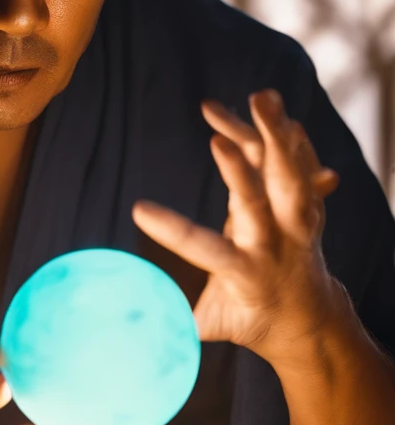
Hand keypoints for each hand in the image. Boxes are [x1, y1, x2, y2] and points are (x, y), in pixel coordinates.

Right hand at [131, 88, 343, 361]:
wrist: (306, 317)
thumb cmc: (249, 323)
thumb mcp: (211, 328)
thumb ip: (171, 320)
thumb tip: (119, 317)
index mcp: (249, 275)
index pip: (209, 250)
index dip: (173, 231)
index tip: (138, 210)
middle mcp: (278, 244)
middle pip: (272, 199)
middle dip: (248, 167)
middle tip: (220, 138)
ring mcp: (296, 222)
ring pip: (290, 171)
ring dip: (276, 132)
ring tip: (260, 96)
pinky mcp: (301, 203)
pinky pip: (294, 161)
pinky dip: (279, 134)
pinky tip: (255, 105)